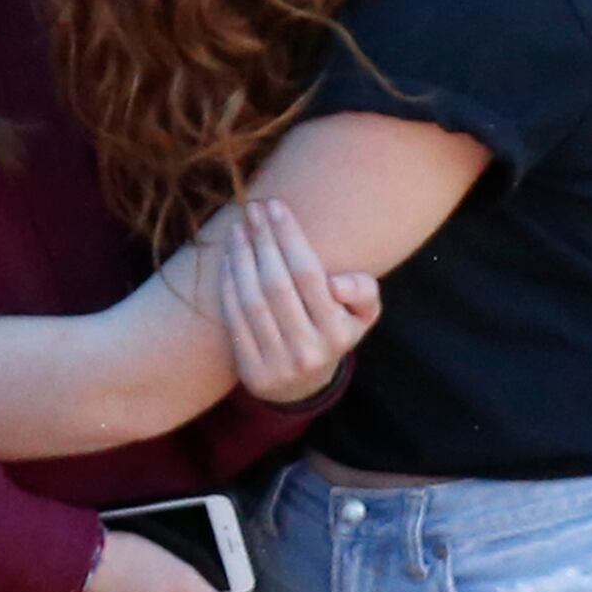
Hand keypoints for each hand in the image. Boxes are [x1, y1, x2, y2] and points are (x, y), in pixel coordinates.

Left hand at [213, 201, 379, 405]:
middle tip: (253, 209)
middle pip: (277, 284)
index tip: (275, 206)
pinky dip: (229, 285)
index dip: (289, 237)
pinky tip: (229, 259)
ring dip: (241, 258)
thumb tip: (335, 283)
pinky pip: (235, 319)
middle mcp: (309, 350)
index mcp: (339, 332)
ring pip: (252, 300)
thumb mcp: (362, 315)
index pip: (309, 274)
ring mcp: (278, 363)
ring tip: (239, 229)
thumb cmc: (333, 332)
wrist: (303, 385)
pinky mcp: (252, 371)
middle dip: (263, 240)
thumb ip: (363, 292)